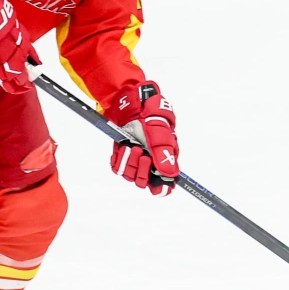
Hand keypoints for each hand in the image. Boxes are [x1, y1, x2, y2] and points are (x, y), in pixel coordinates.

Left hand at [108, 81, 178, 195]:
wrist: (133, 102)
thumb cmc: (151, 114)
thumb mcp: (160, 132)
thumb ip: (164, 153)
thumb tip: (170, 174)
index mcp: (166, 159)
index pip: (164, 185)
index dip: (160, 187)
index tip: (155, 181)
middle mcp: (151, 162)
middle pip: (145, 182)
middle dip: (141, 170)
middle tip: (141, 154)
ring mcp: (136, 159)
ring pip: (130, 175)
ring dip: (129, 162)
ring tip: (131, 145)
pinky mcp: (123, 155)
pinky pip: (118, 168)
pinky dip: (119, 159)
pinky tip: (123, 147)